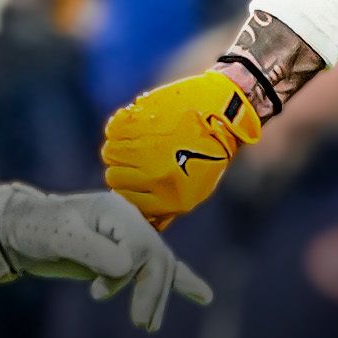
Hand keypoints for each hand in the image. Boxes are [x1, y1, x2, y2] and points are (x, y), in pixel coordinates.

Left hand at [0, 188, 211, 331]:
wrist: (18, 229)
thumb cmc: (35, 227)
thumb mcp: (60, 236)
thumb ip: (93, 250)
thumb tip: (127, 268)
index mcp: (117, 213)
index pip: (141, 246)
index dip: (127, 273)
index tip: (98, 292)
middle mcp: (129, 224)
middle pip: (157, 258)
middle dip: (153, 292)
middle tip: (142, 324)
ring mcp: (129, 240)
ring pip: (159, 268)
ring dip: (158, 297)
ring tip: (148, 325)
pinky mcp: (123, 257)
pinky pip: (156, 270)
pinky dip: (180, 283)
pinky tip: (202, 296)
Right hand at [102, 72, 259, 229]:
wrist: (226, 114)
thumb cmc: (211, 153)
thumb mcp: (194, 190)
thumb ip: (165, 208)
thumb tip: (144, 223)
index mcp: (168, 198)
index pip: (123, 198)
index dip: (127, 186)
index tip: (133, 176)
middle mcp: (154, 176)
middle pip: (114, 176)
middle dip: (122, 166)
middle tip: (137, 155)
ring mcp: (146, 148)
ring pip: (110, 151)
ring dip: (120, 144)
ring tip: (139, 138)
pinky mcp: (142, 122)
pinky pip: (114, 128)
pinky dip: (121, 125)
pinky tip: (137, 123)